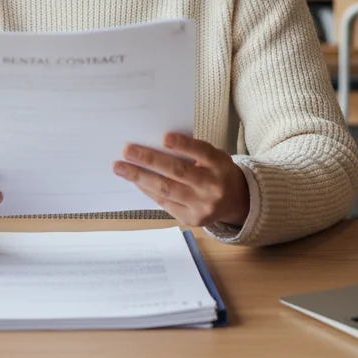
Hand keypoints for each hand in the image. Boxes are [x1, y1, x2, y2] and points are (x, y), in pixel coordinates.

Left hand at [113, 133, 249, 227]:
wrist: (236, 202)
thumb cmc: (217, 171)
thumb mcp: (214, 156)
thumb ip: (192, 151)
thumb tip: (154, 143)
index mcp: (220, 165)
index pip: (202, 152)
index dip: (183, 145)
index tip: (164, 137)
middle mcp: (213, 186)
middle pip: (178, 172)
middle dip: (149, 160)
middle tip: (127, 150)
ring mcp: (202, 206)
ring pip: (166, 190)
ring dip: (139, 177)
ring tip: (120, 168)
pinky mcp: (192, 219)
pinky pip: (164, 203)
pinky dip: (147, 190)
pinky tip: (135, 181)